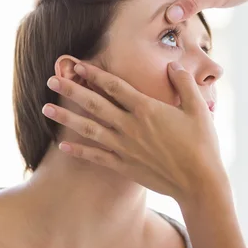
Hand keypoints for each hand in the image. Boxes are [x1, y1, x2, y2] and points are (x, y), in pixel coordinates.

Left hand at [43, 62, 225, 203]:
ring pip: (89, 129)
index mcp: (147, 109)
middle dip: (71, 90)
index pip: (115, 86)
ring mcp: (125, 147)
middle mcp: (131, 127)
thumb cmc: (202, 144)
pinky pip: (96, 156)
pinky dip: (79, 151)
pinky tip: (62, 145)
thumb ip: (184, 84)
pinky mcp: (124, 166)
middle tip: (51, 81)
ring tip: (46, 109)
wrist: (199, 182)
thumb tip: (173, 65)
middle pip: (95, 104)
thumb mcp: (198, 109)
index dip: (95, 74)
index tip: (79, 65)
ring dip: (67, 118)